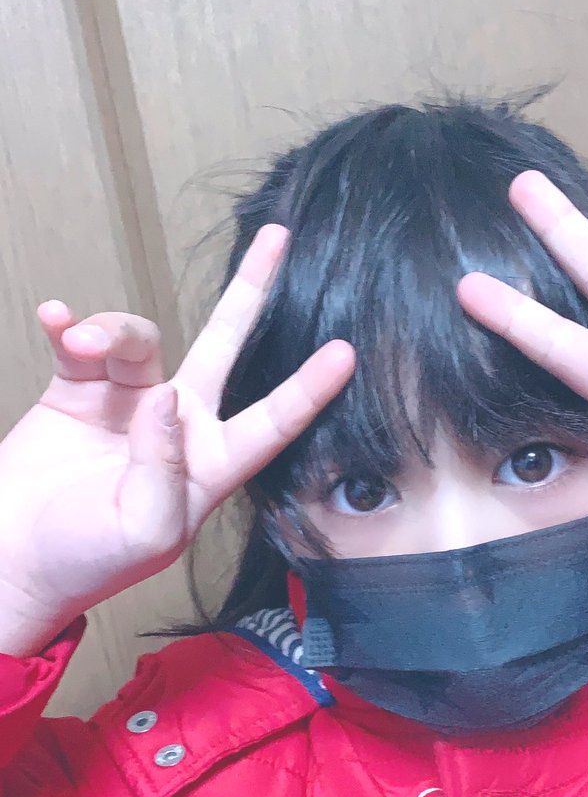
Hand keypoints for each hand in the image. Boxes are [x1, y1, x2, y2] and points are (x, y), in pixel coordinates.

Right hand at [0, 225, 354, 640]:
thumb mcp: (143, 531)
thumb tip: (164, 398)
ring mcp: (129, 404)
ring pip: (140, 337)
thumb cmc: (87, 561)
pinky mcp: (78, 391)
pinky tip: (56, 321)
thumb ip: (164, 467)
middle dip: (251, 291)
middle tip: (277, 236)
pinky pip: (81, 342)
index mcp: (210, 465)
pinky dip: (69, 326)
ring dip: (111, 330)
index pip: (273, 420)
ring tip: (79, 345)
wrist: (12, 558)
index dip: (309, 387)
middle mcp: (178, 425)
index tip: (346, 351)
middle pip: (225, 344)